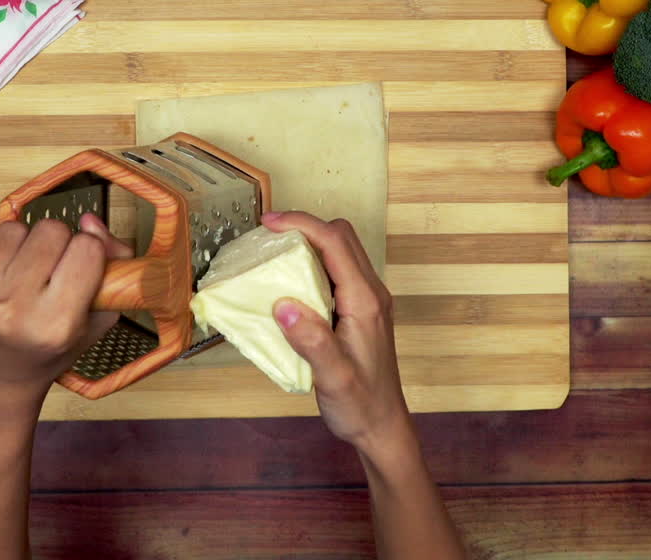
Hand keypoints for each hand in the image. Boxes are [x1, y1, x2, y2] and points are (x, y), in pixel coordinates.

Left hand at [0, 213, 132, 413]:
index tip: (79, 268)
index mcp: (56, 325)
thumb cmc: (48, 351)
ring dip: (22, 245)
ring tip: (19, 274)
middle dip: (56, 244)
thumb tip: (88, 220)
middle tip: (48, 272)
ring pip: (13, 228)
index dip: (88, 252)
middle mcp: (11, 312)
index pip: (87, 248)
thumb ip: (111, 265)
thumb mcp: (94, 321)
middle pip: (50, 230)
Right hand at [261, 211, 412, 457]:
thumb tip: (283, 304)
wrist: (382, 426)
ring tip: (274, 254)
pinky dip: (313, 264)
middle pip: (341, 237)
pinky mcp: (360, 310)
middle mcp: (371, 293)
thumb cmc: (360, 405)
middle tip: (268, 236)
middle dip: (305, 226)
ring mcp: (367, 300)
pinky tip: (290, 283)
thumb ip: (310, 340)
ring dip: (310, 243)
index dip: (301, 224)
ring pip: (341, 251)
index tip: (268, 224)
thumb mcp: (332, 377)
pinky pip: (337, 271)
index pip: (335, 242)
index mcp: (365, 301)